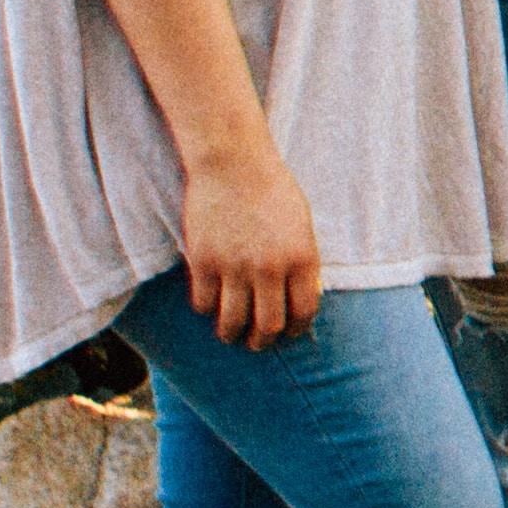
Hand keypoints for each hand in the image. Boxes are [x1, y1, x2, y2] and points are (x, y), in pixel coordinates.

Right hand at [182, 145, 322, 349]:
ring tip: (231, 333)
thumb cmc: (272, 191)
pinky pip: (204, 303)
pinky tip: (211, 304)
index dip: (296, 329)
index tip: (288, 333)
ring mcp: (235, 267)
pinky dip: (207, 309)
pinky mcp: (204, 262)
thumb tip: (302, 298)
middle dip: (262, 342)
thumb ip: (303, 262)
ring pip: (232, 322)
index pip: (303, 312)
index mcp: (302, 258)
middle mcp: (270, 268)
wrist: (234, 163)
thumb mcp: (302, 225)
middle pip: (268, 326)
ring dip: (231, 333)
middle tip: (256, 343)